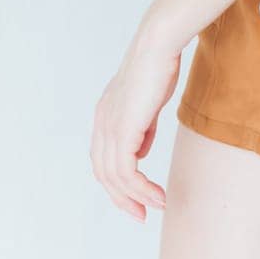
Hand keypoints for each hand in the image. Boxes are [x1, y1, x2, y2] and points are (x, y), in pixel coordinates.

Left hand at [90, 28, 178, 224]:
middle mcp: (101, 122)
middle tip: (142, 214)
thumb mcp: (147, 103)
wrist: (158, 44)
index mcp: (104, 115)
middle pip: (103, 173)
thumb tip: (140, 153)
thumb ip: (141, 129)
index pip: (103, 159)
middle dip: (123, 198)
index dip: (117, 182)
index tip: (137, 198)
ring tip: (157, 205)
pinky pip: (127, 171)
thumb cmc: (158, 66)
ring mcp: (109, 126)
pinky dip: (141, 188)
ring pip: (115, 177)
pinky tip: (157, 194)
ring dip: (136, 197)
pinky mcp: (123, 129)